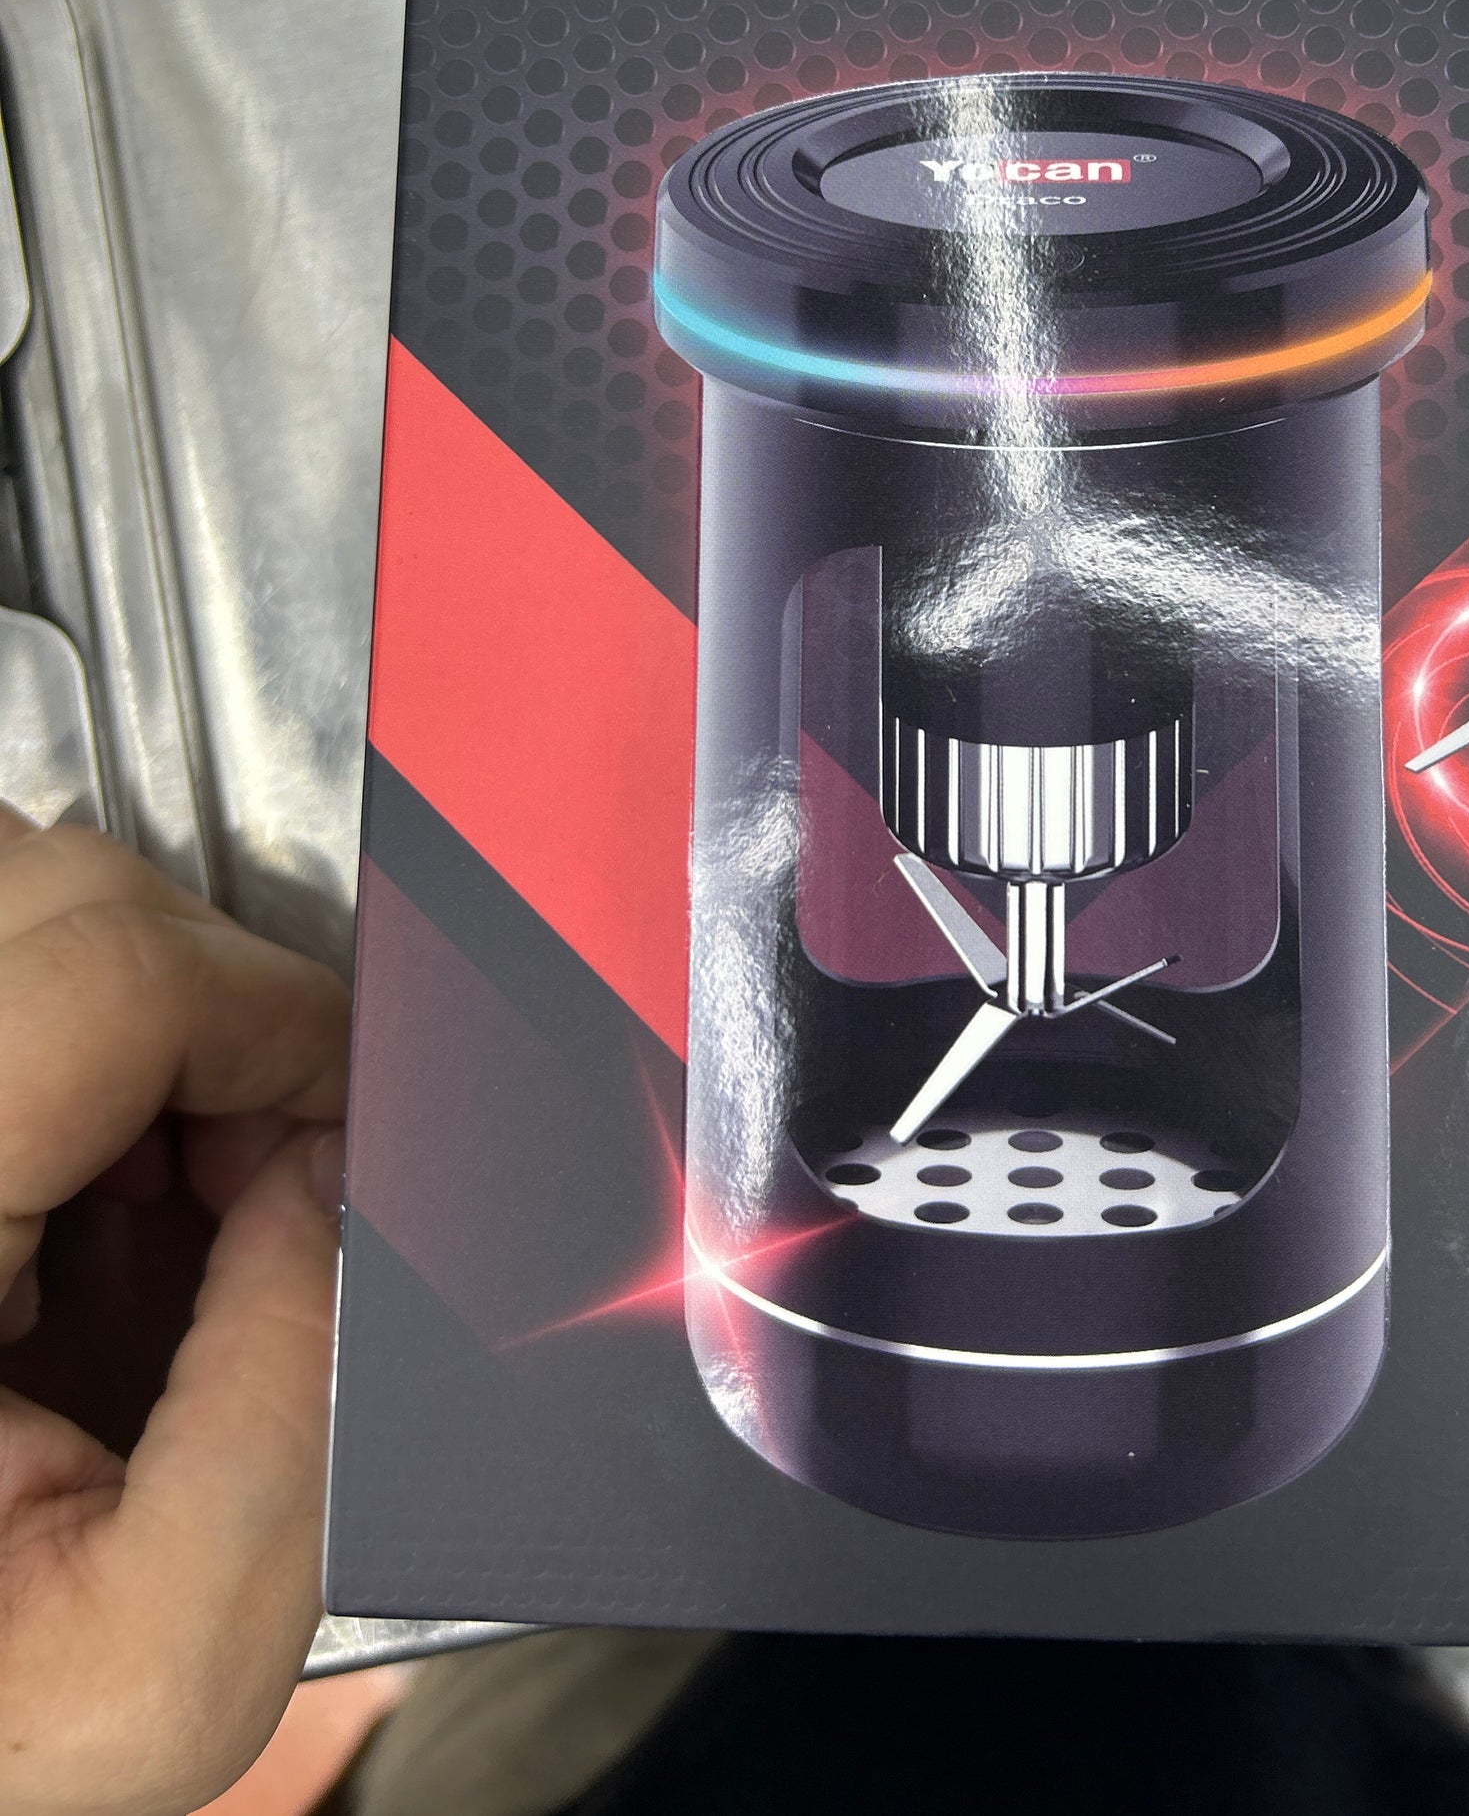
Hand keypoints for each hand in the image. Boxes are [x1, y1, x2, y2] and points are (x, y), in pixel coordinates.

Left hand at [0, 807, 348, 1815]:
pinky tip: (80, 1194)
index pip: (102, 979)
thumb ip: (298, 1398)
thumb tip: (340, 1167)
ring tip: (164, 1178)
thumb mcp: (166, 1655)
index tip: (350, 1114)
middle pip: (51, 896)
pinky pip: (1, 965)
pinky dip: (76, 1038)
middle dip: (213, 1003)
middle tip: (261, 1169)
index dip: (275, 1016)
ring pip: (14, 901)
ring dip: (132, 1002)